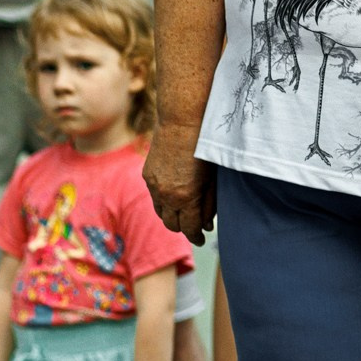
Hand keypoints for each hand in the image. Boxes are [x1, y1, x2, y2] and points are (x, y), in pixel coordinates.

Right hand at [144, 123, 215, 243]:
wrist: (181, 122)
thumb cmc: (205, 147)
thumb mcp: (213, 178)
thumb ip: (209, 203)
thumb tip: (208, 223)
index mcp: (185, 198)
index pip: (189, 228)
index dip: (196, 236)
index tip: (202, 238)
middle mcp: (166, 196)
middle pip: (171, 225)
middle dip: (183, 228)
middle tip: (194, 226)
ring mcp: (154, 186)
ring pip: (160, 212)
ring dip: (171, 216)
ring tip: (183, 212)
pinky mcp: (147, 176)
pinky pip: (154, 197)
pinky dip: (164, 201)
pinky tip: (174, 194)